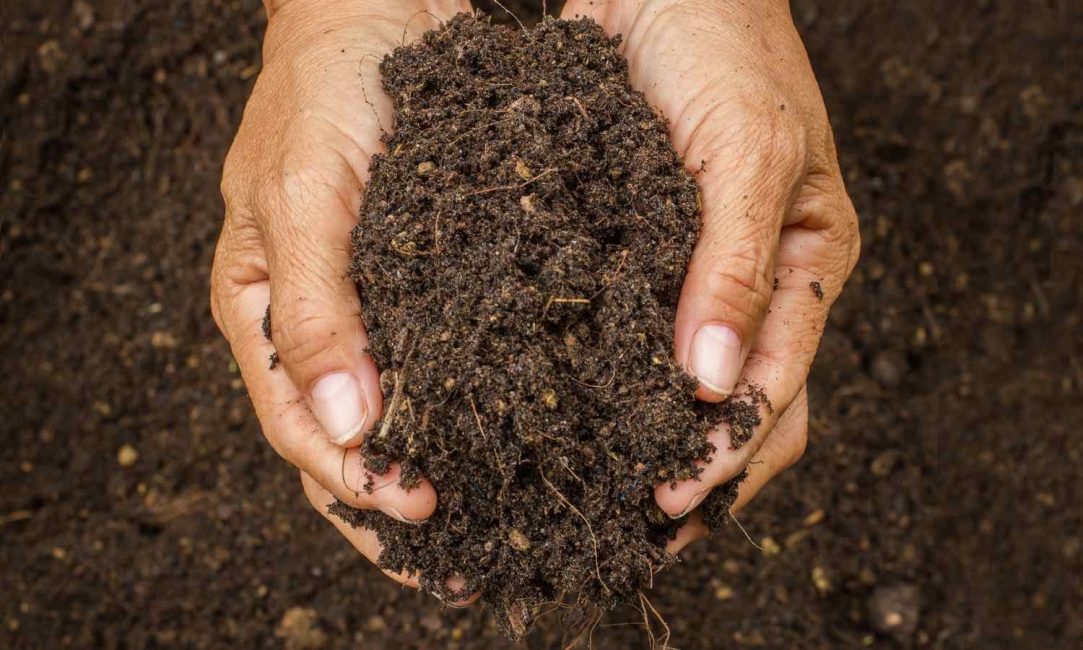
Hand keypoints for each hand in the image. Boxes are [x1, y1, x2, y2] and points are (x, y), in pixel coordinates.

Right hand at [211, 0, 469, 588]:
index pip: (300, 430)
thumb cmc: (323, 85)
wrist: (381, 2)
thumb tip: (345, 430)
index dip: (356, 484)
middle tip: (463, 565)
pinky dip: (480, 405)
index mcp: (264, 311)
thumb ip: (314, 311)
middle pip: (352, 445)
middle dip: (398, 509)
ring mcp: (377, 304)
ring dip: (446, 471)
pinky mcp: (433, 279)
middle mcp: (322, 322)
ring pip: (406, 414)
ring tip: (501, 525)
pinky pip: (453, 359)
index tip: (422, 513)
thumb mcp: (305, 191)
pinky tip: (524, 434)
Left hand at [561, 0, 859, 546]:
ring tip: (587, 494)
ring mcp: (694, 271)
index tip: (665, 506)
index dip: (726, 460)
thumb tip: (718, 385)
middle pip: (736, 412)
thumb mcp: (751, 151)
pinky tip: (557, 412)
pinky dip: (601, 380)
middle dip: (690, 476)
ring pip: (674, 384)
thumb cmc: (725, 42)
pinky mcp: (635, 250)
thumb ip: (739, 267)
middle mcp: (754, 282)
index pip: (780, 394)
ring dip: (642, 442)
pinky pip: (622, 331)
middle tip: (625, 529)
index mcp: (809, 266)